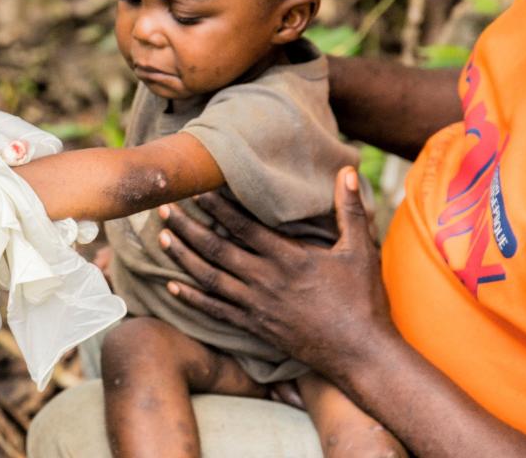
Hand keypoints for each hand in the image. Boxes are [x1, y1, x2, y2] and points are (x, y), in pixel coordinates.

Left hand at [0, 103, 62, 237]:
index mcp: (4, 134)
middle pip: (44, 176)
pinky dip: (13, 225)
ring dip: (32, 207)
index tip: (31, 165)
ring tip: (18, 210)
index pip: (42, 143)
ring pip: (31, 202)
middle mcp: (7, 165)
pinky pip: (7, 223)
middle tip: (25, 192)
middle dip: (45, 184)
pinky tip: (9, 227)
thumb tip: (20, 153)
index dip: (45, 153)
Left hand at [159, 167, 395, 379]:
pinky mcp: (254, 328)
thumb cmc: (363, 300)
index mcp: (288, 258)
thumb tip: (347, 171)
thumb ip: (350, 209)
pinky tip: (172, 286)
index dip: (217, 207)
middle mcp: (266, 281)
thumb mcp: (361, 250)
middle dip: (187, 228)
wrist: (361, 353)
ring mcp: (256, 306)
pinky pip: (215, 311)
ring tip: (162, 238)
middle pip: (216, 250)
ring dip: (183, 257)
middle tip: (163, 209)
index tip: (195, 190)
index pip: (243, 227)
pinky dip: (192, 298)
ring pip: (210, 278)